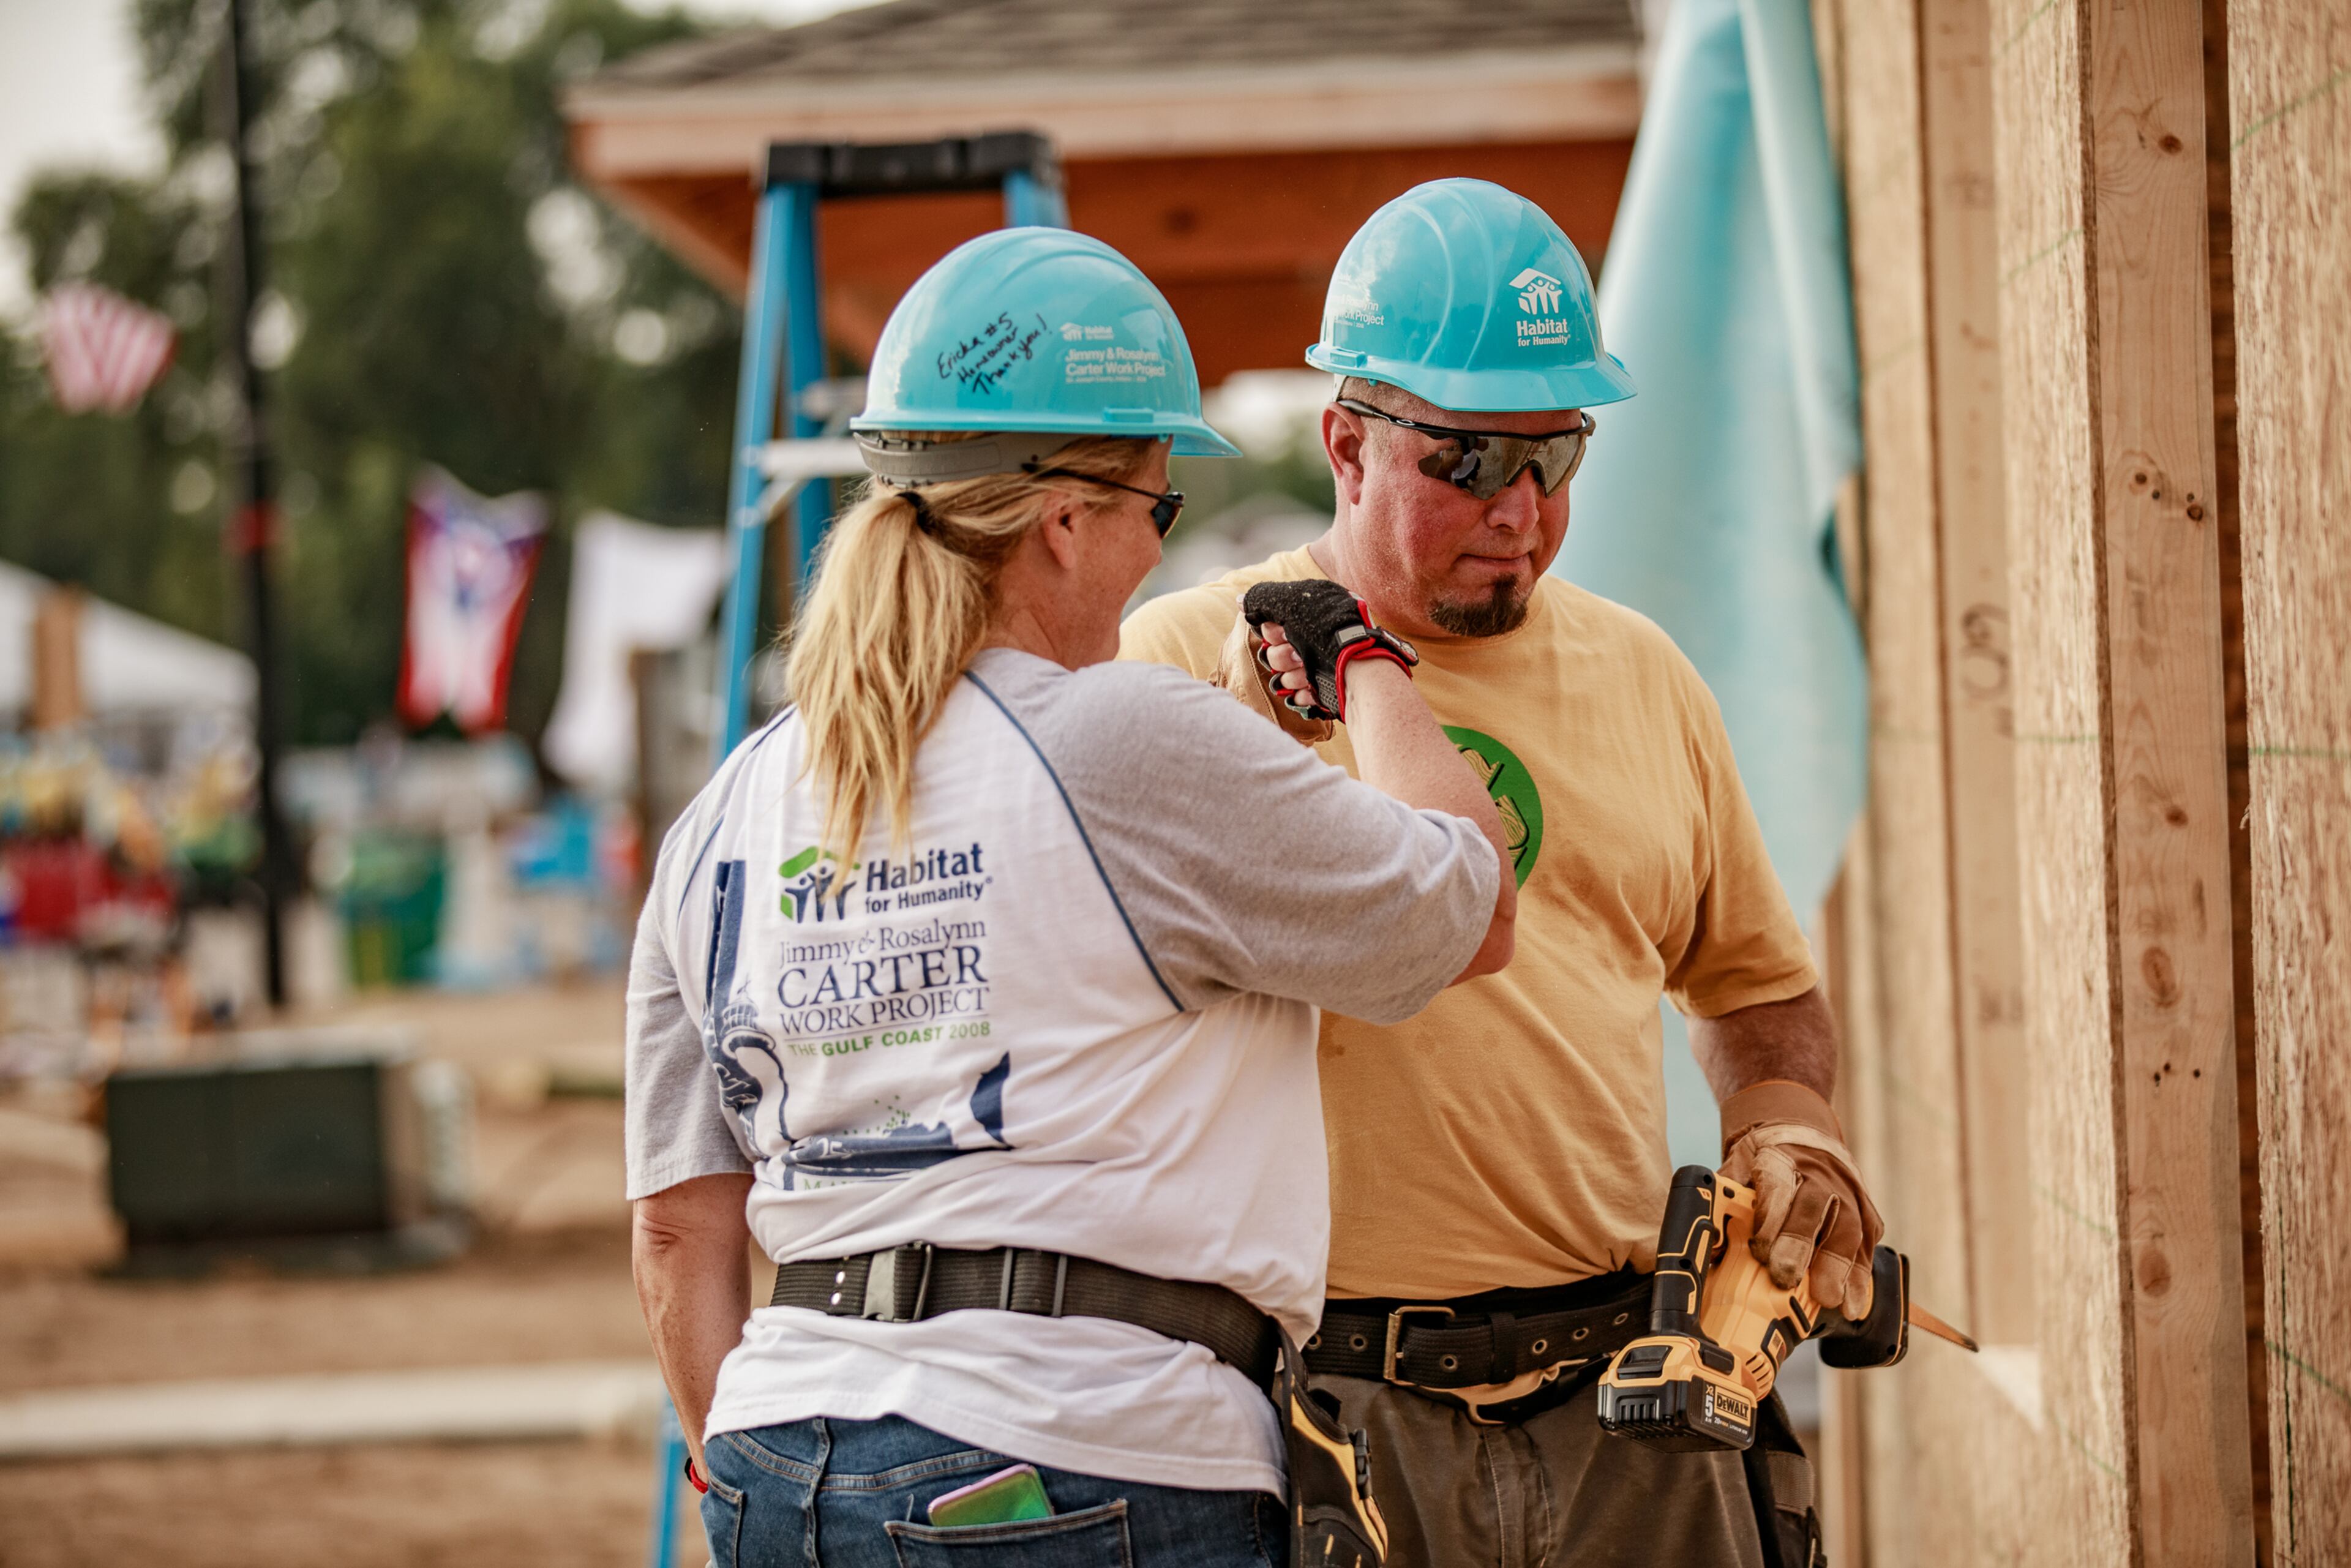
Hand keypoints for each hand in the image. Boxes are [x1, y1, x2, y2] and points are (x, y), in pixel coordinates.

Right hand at [1238, 579, 1416, 721]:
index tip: (1281, 631)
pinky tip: (1314, 687)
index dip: (1271, 631)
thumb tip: (1240, 601)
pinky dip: (1304, 693)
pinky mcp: (1324, 692)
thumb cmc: (1325, 630)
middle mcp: (1314, 641)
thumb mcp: (1290, 601)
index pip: (1272, 626)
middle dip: (1282, 655)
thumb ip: (1261, 599)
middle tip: (1297, 653)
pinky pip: (1298, 697)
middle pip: (1274, 653)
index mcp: (1310, 617)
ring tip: (1309, 671)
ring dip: (1293, 675)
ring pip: (1284, 677)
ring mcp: (1319, 667)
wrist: (1356, 665)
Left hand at [1717, 1081, 1883, 1320]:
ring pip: (1848, 1227)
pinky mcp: (1866, 1209)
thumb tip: (1710, 1247)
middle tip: (1787, 1280)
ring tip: (1830, 1300)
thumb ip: (1725, 1201)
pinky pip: (1868, 1243)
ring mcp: (1848, 1191)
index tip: (1759, 1253)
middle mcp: (1819, 1173)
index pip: (1777, 1187)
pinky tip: (1854, 1302)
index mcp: (1781, 1158)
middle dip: (1801, 1246)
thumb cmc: (1766, 1158)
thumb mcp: (1738, 1165)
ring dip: (1840, 1267)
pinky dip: (1861, 1275)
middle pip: (1814, 1208)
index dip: (1770, 1221)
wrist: (1804, 1134)